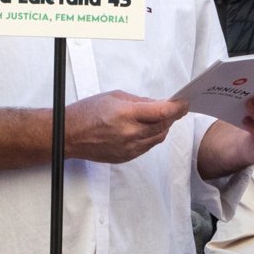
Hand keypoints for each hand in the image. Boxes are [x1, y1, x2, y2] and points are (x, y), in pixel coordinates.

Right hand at [62, 91, 190, 165]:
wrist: (68, 135)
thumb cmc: (87, 113)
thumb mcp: (114, 97)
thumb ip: (139, 101)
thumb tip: (158, 104)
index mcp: (127, 115)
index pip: (163, 112)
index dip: (177, 107)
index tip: (184, 103)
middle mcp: (130, 134)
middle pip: (164, 126)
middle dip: (172, 116)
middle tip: (175, 108)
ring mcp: (129, 148)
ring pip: (158, 138)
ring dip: (163, 127)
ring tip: (160, 117)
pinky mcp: (126, 157)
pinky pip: (147, 147)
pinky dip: (151, 137)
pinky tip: (146, 129)